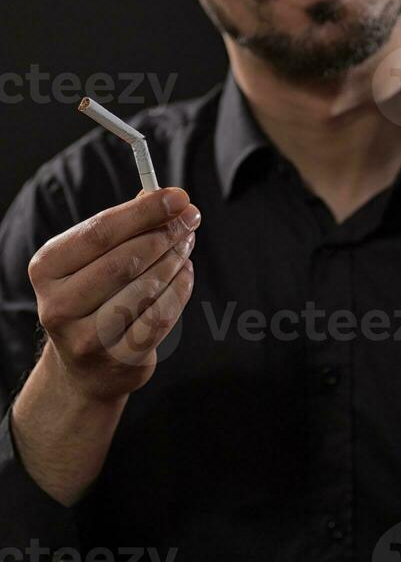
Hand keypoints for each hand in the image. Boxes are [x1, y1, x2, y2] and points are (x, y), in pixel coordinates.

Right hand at [28, 187, 200, 402]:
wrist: (87, 364)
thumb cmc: (96, 293)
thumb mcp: (96, 256)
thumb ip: (127, 224)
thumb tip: (167, 197)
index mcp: (47, 268)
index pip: (100, 231)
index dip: (144, 211)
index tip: (179, 197)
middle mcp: (59, 305)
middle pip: (126, 260)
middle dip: (166, 234)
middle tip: (191, 219)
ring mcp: (86, 337)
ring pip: (147, 287)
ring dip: (176, 259)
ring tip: (185, 244)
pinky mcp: (118, 359)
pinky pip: (161, 316)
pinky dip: (180, 289)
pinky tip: (185, 273)